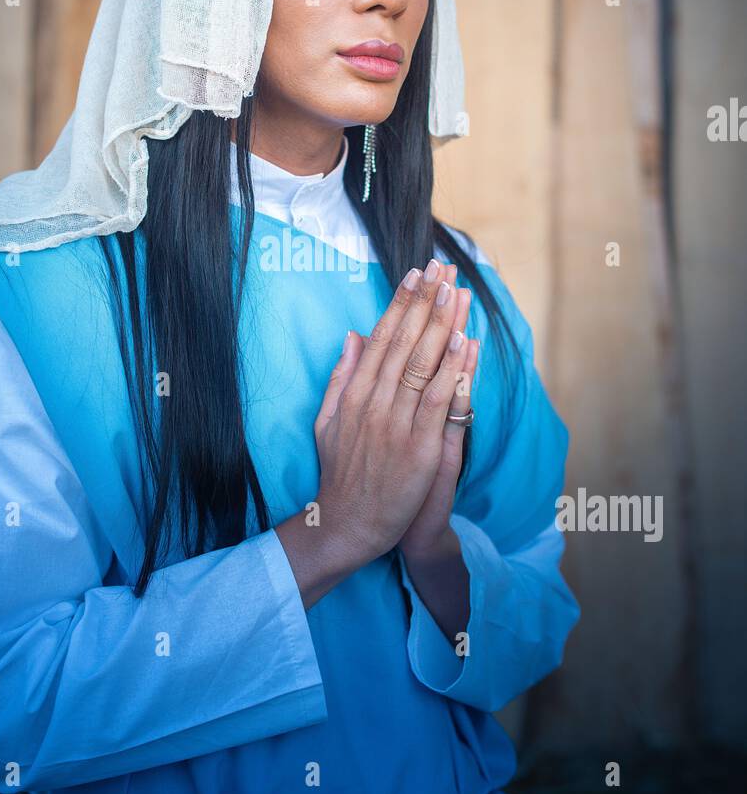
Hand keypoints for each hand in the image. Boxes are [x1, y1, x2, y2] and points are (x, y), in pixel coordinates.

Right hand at [313, 256, 469, 567]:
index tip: (416, 273)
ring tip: (456, 291)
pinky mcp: (420, 449)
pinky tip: (465, 342)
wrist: (348, 525)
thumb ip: (341, 378)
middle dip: (425, 301)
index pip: (381, 338)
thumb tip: (353, 336)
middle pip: (404, 342)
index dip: (400, 303)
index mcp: (354, 394)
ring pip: (423, 364)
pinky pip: (440, 401)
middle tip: (441, 268)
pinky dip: (453, 370)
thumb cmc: (341, 475)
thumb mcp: (327, 421)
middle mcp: (374, 404)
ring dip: (443, 324)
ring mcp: (397, 425)